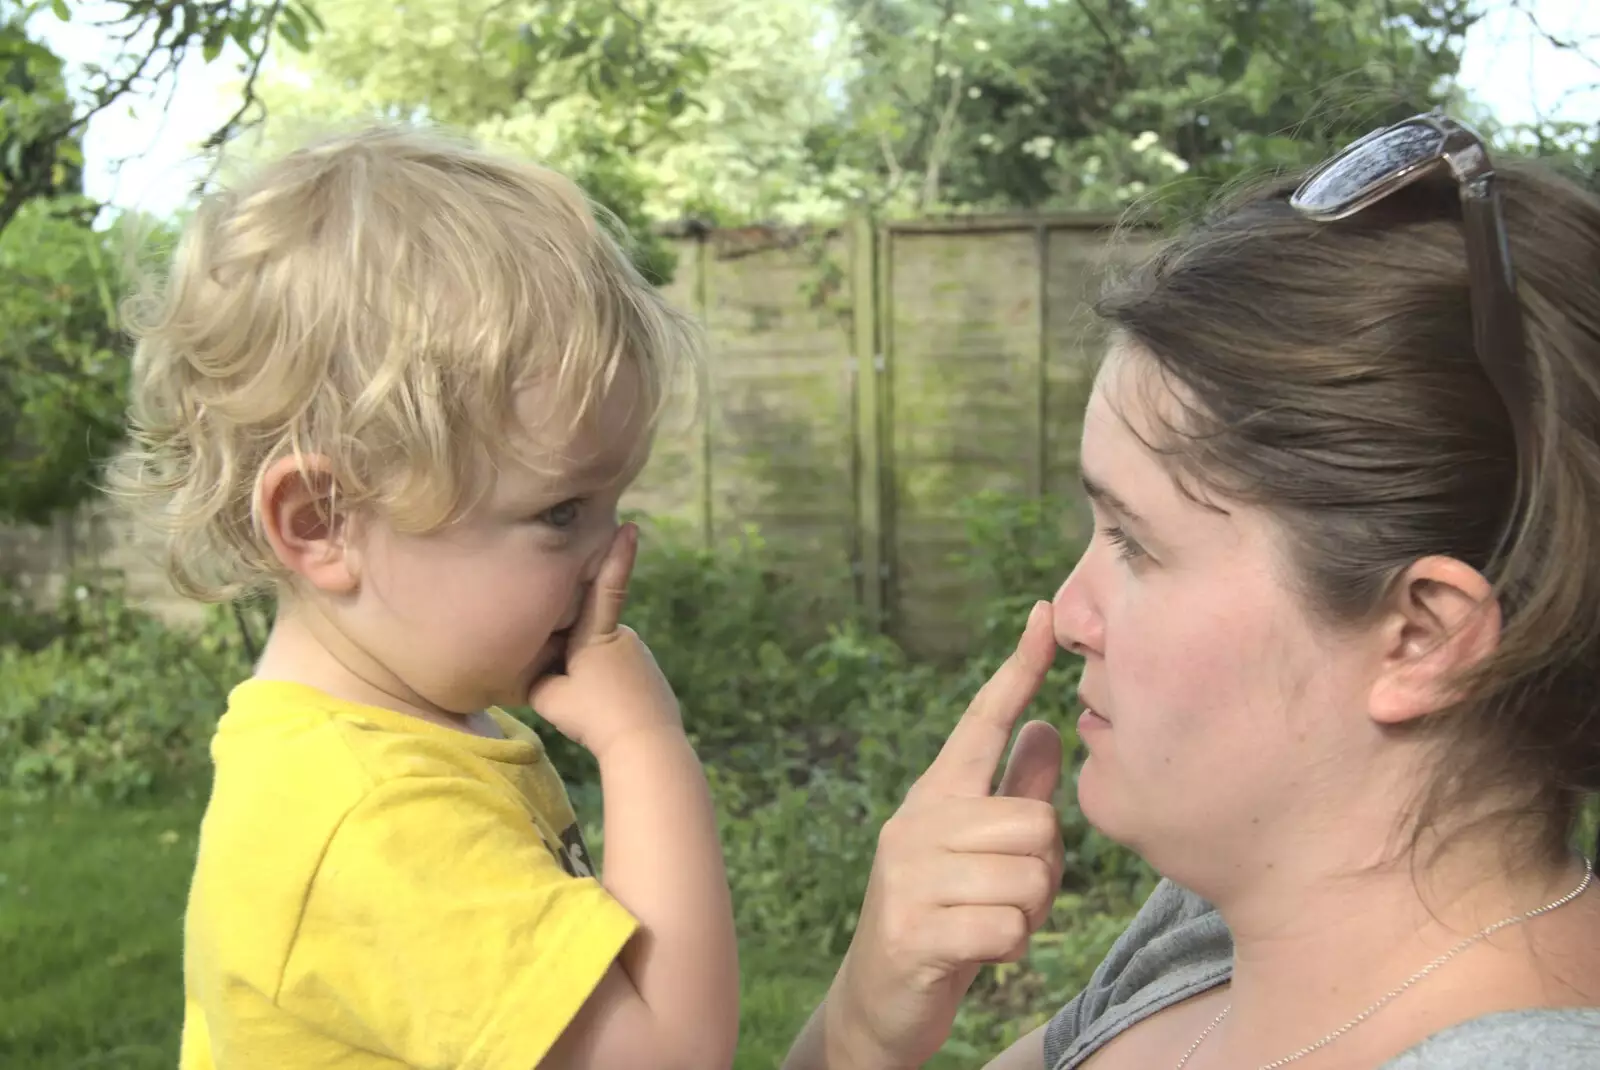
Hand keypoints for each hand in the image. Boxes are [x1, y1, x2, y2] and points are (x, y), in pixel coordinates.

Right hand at [528, 523, 682, 758]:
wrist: (645, 745)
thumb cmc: (593, 717)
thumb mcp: (547, 697)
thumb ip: (537, 677)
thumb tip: (537, 670)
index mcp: (598, 635)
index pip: (604, 587)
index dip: (616, 556)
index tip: (631, 526)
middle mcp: (626, 639)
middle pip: (589, 638)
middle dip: (574, 656)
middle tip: (572, 693)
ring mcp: (643, 660)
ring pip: (604, 662)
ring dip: (592, 679)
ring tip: (589, 711)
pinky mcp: (653, 681)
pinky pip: (621, 680)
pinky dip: (610, 694)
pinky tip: (607, 717)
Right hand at [822, 601, 1064, 1069]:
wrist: (879, 1002)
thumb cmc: (944, 917)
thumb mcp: (980, 851)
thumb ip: (1016, 792)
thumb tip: (1052, 726)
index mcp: (935, 795)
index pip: (983, 721)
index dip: (1019, 669)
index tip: (1049, 614)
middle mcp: (916, 821)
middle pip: (1038, 823)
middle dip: (1043, 871)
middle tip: (1007, 895)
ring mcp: (908, 874)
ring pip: (1030, 878)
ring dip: (1028, 914)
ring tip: (988, 923)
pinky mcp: (914, 930)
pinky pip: (1010, 929)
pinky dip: (1010, 949)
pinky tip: (975, 953)